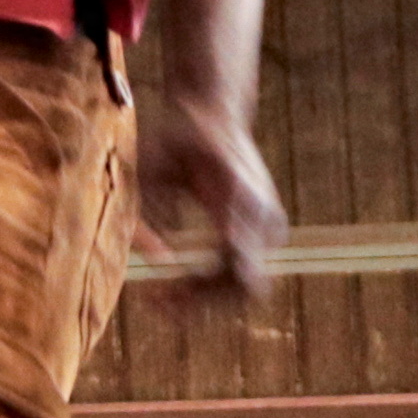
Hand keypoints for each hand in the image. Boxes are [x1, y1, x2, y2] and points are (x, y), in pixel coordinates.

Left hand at [135, 88, 283, 296]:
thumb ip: (147, 214)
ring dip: (207, 299)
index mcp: (238, 198)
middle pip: (245, 288)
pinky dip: (214, 286)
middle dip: (202, 304)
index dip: (203, 295)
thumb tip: (158, 261)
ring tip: (162, 297)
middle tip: (155, 303)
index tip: (162, 299)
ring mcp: (270, 224)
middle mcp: (263, 214)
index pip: (239, 266)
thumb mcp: (148, 169)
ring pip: (247, 288)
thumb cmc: (177, 138)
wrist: (217, 113)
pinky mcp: (266, 230)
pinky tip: (179, 284)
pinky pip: (245, 274)